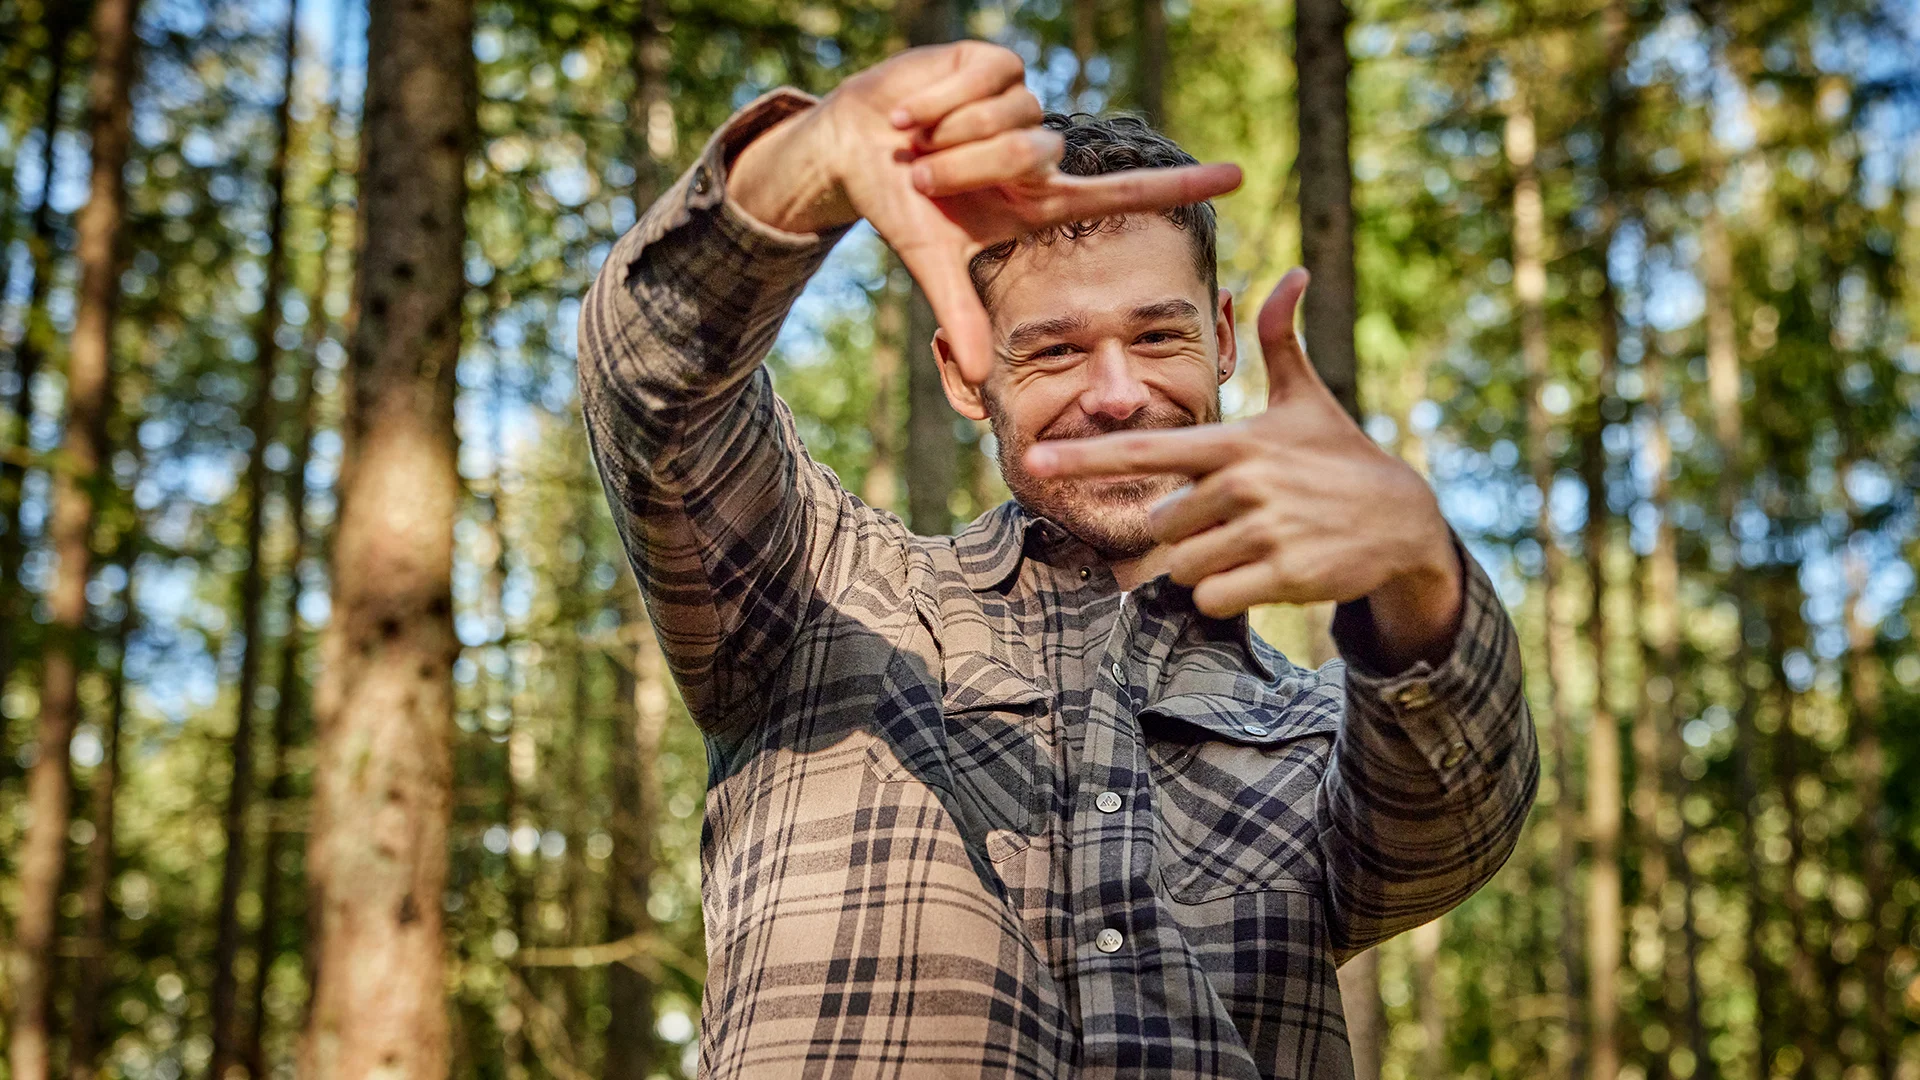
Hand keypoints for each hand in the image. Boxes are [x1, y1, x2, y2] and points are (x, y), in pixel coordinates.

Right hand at [729, 42, 1241, 381]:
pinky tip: (915, 110)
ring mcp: (1020, 104)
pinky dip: (940, 97)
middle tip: (925, 173)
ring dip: (951, 134)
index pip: (1124, 192)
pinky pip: (986, 76)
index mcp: (1038, 200)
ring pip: (1011, 116)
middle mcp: (1040, 152)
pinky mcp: (993, 63)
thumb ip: (960, 314)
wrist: (853, 150)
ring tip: (917, 141)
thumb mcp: (933, 261)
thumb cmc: (901, 206)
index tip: (1238, 176)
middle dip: (969, 165)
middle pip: (1035, 152)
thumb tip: (979, 377)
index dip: (1180, 185)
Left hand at [1023, 269, 1463, 667]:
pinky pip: (1214, 598)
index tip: (1035, 457)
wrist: (1404, 519)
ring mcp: (1264, 530)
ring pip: (1184, 567)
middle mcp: (1243, 483)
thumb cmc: (1341, 457)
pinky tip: (1264, 574)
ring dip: (1207, 565)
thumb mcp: (1308, 400)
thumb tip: (1290, 272)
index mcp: (1235, 443)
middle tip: (1238, 520)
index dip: (1085, 455)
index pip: (1145, 451)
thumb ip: (1283, 341)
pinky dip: (1228, 594)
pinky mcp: (1284, 574)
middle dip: (1189, 532)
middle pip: (1163, 526)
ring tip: (1253, 544)